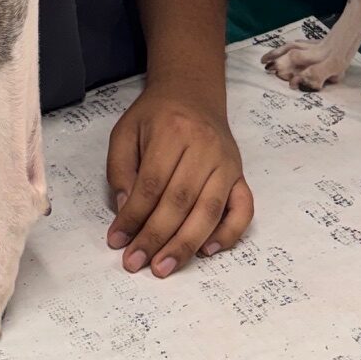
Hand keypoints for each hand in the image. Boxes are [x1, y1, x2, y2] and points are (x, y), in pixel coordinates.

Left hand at [105, 76, 252, 276]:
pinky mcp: (241, 174)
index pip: (151, 184)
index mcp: (172, 132)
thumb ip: (120, 169)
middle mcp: (205, 147)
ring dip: (185, 244)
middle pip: (180, 201)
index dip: (133, 217)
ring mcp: (227, 162)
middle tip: (136, 262)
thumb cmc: (155, 116)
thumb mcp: (126, 132)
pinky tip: (207, 251)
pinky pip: (243, 208)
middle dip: (156, 237)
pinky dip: (229, 234)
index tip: (117, 241)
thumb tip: (125, 211)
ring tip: (163, 267)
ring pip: (209, 210)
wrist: (192, 92)